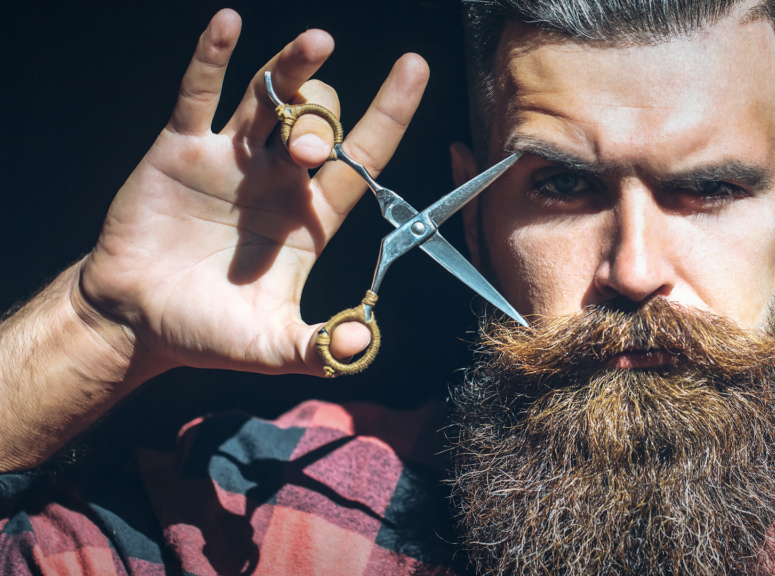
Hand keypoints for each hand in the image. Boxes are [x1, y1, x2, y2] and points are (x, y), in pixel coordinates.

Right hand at [80, 9, 428, 376]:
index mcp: (310, 217)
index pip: (361, 157)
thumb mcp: (272, 346)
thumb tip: (365, 344)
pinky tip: (229, 24)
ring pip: (268, 97)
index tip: (414, 68)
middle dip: (321, 123)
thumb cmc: (209, 330)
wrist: (136, 322)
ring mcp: (231, 158)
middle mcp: (278, 178)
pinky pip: (198, 95)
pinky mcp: (180, 150)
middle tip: (303, 151)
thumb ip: (319, 348)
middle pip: (318, 122)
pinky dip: (211, 58)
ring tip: (316, 43)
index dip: (390, 113)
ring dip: (292, 69)